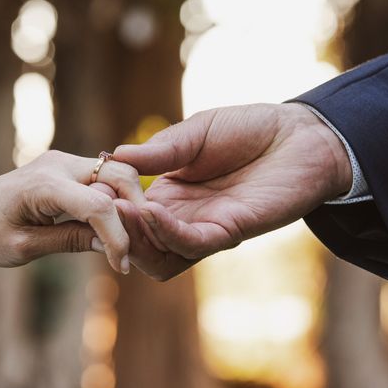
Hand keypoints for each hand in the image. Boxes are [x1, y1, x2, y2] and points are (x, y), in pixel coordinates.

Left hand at [0, 147, 143, 272]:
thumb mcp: (23, 247)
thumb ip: (68, 242)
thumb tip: (110, 245)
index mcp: (45, 185)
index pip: (99, 206)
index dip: (118, 238)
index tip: (122, 267)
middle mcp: (60, 164)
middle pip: (120, 175)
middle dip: (137, 210)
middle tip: (140, 247)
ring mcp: (66, 161)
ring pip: (118, 174)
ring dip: (130, 204)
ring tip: (131, 240)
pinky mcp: (69, 167)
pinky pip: (105, 179)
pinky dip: (117, 201)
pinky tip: (116, 229)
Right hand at [114, 102, 351, 280]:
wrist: (299, 134)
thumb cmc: (250, 129)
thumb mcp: (195, 133)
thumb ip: (159, 150)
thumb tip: (113, 156)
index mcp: (170, 196)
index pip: (128, 214)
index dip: (107, 208)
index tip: (87, 190)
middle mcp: (184, 218)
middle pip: (139, 245)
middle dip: (116, 231)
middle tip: (98, 210)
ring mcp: (205, 228)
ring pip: (160, 257)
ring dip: (135, 239)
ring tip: (119, 212)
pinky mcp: (230, 231)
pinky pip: (190, 244)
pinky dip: (164, 232)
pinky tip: (148, 210)